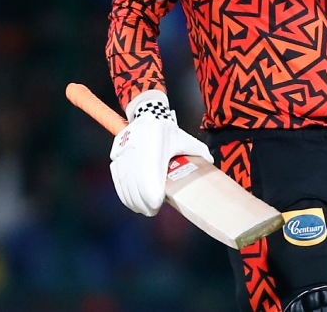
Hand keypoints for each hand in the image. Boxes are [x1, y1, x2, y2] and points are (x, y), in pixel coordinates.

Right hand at [109, 90, 213, 216]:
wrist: (148, 116)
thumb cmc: (169, 132)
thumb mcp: (186, 140)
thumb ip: (200, 152)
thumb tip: (210, 165)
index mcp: (156, 142)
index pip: (149, 174)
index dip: (151, 193)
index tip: (157, 204)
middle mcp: (137, 146)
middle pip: (136, 181)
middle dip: (142, 201)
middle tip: (151, 211)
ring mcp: (124, 150)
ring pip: (124, 180)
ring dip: (131, 199)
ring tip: (142, 208)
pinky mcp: (116, 154)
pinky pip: (117, 177)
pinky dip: (123, 191)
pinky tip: (131, 200)